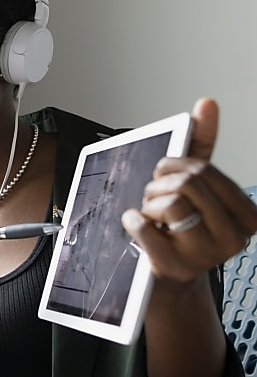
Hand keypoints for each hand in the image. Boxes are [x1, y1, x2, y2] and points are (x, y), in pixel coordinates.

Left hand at [122, 98, 256, 283]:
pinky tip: (140, 227)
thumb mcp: (197, 185)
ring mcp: (206, 255)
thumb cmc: (185, 223)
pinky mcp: (174, 267)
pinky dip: (132, 220)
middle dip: (160, 185)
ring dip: (148, 204)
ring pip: (168, 202)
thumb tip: (206, 104)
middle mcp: (234, 237)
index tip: (168, 175)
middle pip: (186, 183)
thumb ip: (202, 145)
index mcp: (246, 214)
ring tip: (154, 217)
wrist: (170, 272)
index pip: (202, 169)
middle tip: (157, 199)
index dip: (174, 166)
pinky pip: (141, 225)